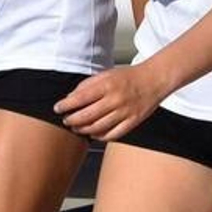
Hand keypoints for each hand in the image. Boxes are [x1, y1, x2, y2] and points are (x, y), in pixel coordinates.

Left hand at [54, 64, 172, 140]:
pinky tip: (93, 133)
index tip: (58, 108)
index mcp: (107, 85)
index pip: (80, 98)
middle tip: (65, 120)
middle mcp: (115, 99)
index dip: (66, 105)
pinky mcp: (133, 122)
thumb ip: (87, 85)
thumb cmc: (128, 76)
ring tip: (76, 127)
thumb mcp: (105, 74)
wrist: (154, 80)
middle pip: (87, 116)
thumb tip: (70, 97)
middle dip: (72, 120)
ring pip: (98, 127)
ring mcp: (125, 112)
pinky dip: (100, 136)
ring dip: (83, 129)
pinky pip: (113, 134)